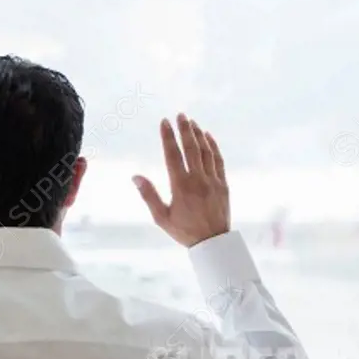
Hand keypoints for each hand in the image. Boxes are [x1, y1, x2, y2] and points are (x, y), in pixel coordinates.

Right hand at [133, 113, 230, 247]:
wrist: (213, 243)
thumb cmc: (184, 231)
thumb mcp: (161, 217)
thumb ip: (149, 195)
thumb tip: (136, 176)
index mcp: (180, 186)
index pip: (173, 155)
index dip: (168, 137)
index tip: (164, 122)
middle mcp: (198, 180)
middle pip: (191, 148)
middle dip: (184, 129)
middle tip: (180, 115)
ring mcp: (212, 181)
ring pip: (206, 152)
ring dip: (198, 135)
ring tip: (192, 122)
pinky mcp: (223, 185)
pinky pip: (218, 161)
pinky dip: (213, 147)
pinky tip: (208, 137)